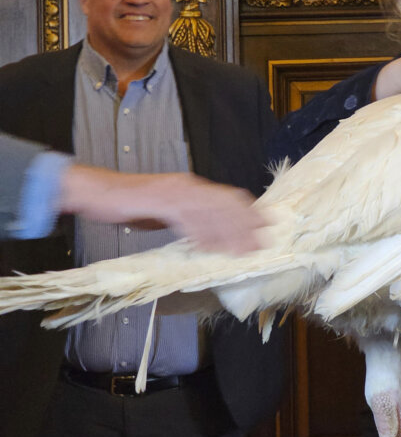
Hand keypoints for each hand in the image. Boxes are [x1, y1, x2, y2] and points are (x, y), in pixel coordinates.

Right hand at [59, 168, 265, 253]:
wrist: (99, 193)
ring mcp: (175, 193)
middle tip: (260, 243)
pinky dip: (200, 235)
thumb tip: (207, 234)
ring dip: (227, 234)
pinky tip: (210, 248)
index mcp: (192, 185)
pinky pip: (186, 221)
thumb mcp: (167, 209)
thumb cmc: (131, 202)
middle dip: (245, 225)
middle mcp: (188, 185)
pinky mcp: (161, 203)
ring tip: (241, 250)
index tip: (265, 224)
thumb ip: (188, 217)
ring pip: (210, 214)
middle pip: (225, 205)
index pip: (228, 196)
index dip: (248, 211)